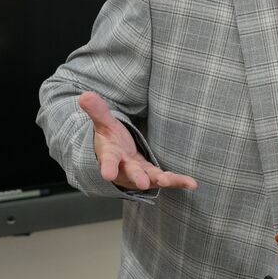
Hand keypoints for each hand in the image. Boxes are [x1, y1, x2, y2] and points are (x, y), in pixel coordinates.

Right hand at [79, 91, 197, 190]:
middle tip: (142, 183)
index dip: (108, 167)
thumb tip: (85, 95)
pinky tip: (192, 183)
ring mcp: (140, 173)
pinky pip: (166, 178)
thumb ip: (98, 111)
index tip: (107, 174)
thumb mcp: (104, 124)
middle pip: (131, 172)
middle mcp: (125, 168)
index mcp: (111, 155)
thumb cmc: (111, 140)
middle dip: (136, 177)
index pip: (108, 160)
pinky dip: (178, 181)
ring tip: (169, 181)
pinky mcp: (153, 175)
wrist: (116, 156)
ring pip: (151, 178)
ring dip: (161, 180)